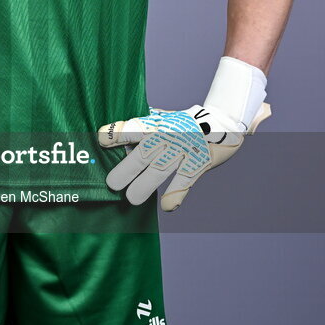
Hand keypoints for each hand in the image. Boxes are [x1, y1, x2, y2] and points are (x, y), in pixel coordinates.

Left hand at [97, 56, 269, 211]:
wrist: (224, 119)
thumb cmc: (187, 121)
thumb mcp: (165, 117)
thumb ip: (143, 125)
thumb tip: (114, 132)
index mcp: (157, 124)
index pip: (133, 128)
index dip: (116, 133)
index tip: (100, 140)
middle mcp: (168, 136)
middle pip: (144, 152)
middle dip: (127, 168)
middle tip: (111, 183)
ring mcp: (184, 150)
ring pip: (162, 169)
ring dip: (146, 185)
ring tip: (131, 199)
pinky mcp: (199, 162)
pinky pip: (187, 179)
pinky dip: (177, 193)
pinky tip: (167, 207)